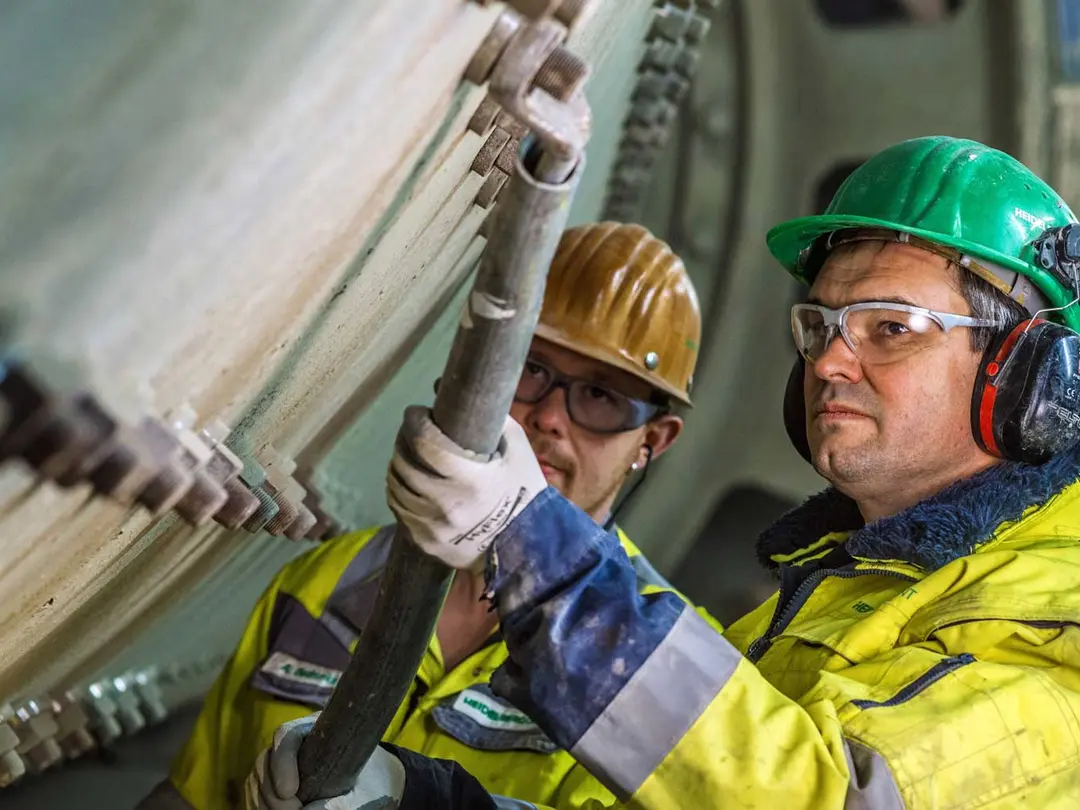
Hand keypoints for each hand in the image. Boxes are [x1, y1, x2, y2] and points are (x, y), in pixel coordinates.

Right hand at [244, 713, 405, 809]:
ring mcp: (280, 763)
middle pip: (265, 761)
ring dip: (262, 802)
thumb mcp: (366, 793)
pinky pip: (255, 794)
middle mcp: (295, 743)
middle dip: (272, 793)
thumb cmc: (373, 782)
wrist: (374, 786)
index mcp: (318, 729)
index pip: (286, 734)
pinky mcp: (274, 783)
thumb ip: (343, 803)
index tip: (291, 791)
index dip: (282, 761)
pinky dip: (258, 806)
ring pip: (256, 779)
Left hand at [386, 405, 548, 568]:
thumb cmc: (525, 491)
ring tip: (410, 455)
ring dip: (398, 465)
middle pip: (404, 462)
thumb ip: (493, 419)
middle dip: (404, 440)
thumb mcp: (518, 449)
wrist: (528, 547)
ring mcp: (432, 527)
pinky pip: (399, 510)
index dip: (415, 421)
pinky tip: (409, 482)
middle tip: (413, 432)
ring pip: (396, 486)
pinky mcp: (426, 543)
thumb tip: (453, 391)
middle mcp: (446, 505)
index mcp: (470, 480)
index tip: (417, 412)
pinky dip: (400, 491)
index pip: (425, 442)